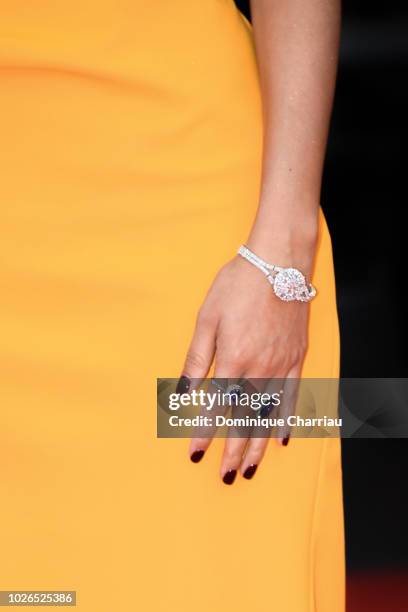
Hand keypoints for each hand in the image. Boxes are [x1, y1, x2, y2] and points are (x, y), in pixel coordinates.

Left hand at [178, 253, 309, 483]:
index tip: (196, 454)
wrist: (278, 263)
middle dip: (232, 451)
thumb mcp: (208, 319)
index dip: (204, 433)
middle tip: (225, 477)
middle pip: (244, 419)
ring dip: (258, 445)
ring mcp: (281, 366)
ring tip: (250, 469)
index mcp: (232, 361)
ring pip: (268, 415)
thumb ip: (197, 358)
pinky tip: (282, 439)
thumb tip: (184, 391)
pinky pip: (292, 398)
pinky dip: (286, 420)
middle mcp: (258, 370)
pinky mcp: (296, 359)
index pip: (215, 408)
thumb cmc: (237, 287)